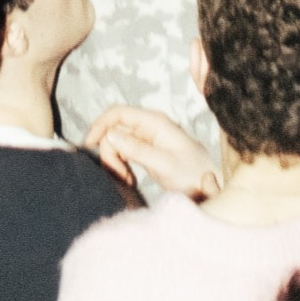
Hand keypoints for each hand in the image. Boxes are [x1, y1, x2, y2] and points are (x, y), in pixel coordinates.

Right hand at [82, 104, 219, 199]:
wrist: (210, 187)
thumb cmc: (193, 174)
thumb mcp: (164, 163)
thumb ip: (137, 149)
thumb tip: (109, 135)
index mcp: (154, 122)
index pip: (118, 113)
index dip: (101, 125)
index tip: (90, 145)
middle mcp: (149, 126)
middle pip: (115, 130)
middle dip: (110, 151)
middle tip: (117, 175)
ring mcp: (147, 138)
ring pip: (117, 143)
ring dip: (115, 161)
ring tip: (126, 180)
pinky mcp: (146, 151)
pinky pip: (125, 153)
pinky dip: (122, 166)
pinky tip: (129, 180)